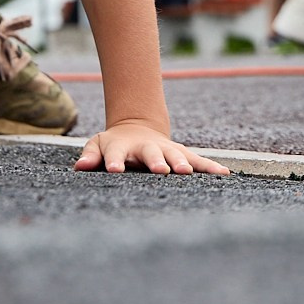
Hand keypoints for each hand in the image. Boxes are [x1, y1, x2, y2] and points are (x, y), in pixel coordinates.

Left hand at [76, 122, 228, 174]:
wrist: (137, 128)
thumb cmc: (114, 144)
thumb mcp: (98, 145)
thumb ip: (90, 155)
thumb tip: (79, 166)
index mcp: (122, 146)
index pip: (117, 153)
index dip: (116, 161)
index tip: (116, 170)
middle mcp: (147, 147)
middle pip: (151, 154)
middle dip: (156, 162)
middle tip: (160, 171)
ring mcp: (166, 150)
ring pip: (176, 156)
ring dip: (181, 164)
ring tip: (187, 173)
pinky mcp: (182, 155)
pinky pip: (198, 161)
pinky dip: (210, 167)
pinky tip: (224, 174)